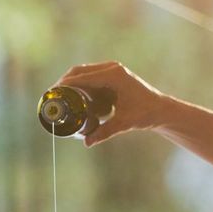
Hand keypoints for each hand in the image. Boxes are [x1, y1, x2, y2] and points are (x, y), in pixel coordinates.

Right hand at [52, 60, 168, 146]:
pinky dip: (82, 85)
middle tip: (52, 96)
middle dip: (64, 82)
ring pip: (84, 72)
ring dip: (73, 83)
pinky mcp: (113, 75)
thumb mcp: (123, 123)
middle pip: (80, 71)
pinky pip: (92, 76)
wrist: (161, 109)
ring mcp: (112, 70)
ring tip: (61, 97)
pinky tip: (75, 96)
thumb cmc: (145, 114)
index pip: (83, 77)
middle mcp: (112, 69)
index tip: (52, 92)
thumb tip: (86, 143)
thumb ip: (104, 132)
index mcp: (114, 76)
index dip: (65, 84)